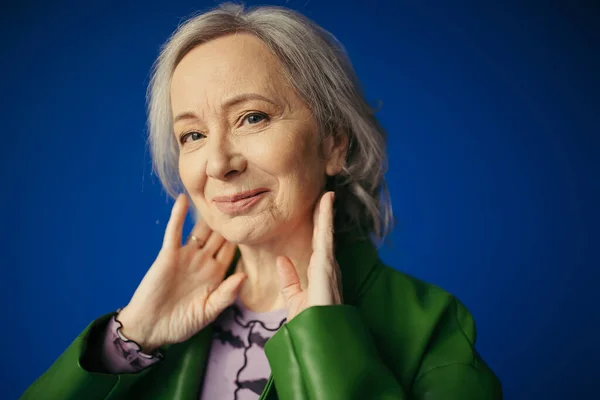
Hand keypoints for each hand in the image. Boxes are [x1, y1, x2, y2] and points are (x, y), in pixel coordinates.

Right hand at [117, 194, 246, 351]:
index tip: (257, 221)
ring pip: (200, 230)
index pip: (233, 251)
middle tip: (242, 196)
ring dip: (207, 214)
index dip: (243, 237)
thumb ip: (226, 294)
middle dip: (229, 220)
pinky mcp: (168, 255)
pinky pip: (174, 232)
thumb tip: (244, 275)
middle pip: (219, 236)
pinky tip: (183, 200)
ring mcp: (186, 256)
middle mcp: (203, 261)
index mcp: (216, 274)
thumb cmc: (181, 324)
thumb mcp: (208, 311)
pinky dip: (178, 216)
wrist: (151, 328)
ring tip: (218, 193)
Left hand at [276, 191, 342, 320]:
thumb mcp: (294, 300)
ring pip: (327, 233)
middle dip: (325, 214)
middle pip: (324, 235)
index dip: (318, 225)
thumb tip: (282, 261)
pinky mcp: (326, 268)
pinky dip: (326, 221)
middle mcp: (327, 267)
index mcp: (319, 273)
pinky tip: (326, 205)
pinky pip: (325, 239)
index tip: (317, 207)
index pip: (317, 244)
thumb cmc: (310, 325)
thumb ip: (289, 280)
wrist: (317, 340)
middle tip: (324, 194)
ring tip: (326, 193)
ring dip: (327, 213)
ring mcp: (328, 267)